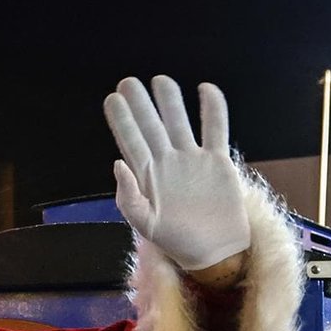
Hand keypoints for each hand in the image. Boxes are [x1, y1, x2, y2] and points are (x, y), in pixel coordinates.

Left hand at [103, 76, 249, 270]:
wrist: (215, 250)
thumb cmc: (177, 241)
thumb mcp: (146, 225)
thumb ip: (129, 198)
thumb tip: (117, 164)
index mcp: (147, 177)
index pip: (131, 141)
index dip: (122, 120)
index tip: (112, 99)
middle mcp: (168, 163)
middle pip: (152, 126)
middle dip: (141, 104)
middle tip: (128, 81)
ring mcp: (192, 160)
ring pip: (180, 122)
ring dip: (171, 101)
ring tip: (161, 80)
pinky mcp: (217, 161)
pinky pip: (215, 129)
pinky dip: (213, 109)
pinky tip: (205, 89)